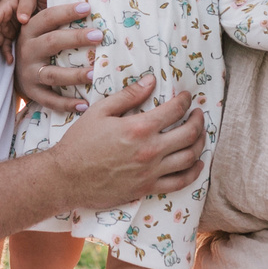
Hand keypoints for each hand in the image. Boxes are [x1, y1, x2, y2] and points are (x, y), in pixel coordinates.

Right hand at [14, 0, 99, 112]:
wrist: (14, 70)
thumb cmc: (36, 38)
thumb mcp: (37, 15)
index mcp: (30, 30)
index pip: (48, 17)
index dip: (66, 12)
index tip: (88, 7)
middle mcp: (28, 51)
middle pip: (51, 43)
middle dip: (75, 39)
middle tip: (99, 35)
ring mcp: (30, 73)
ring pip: (52, 74)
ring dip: (74, 75)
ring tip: (95, 73)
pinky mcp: (33, 93)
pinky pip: (50, 100)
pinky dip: (67, 104)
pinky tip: (85, 104)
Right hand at [47, 76, 204, 210]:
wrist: (67, 177)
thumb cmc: (80, 142)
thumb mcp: (100, 111)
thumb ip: (128, 95)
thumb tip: (151, 81)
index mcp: (139, 128)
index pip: (175, 110)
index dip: (185, 100)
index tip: (187, 97)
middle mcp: (150, 150)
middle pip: (189, 133)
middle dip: (198, 120)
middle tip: (198, 113)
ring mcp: (151, 171)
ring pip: (189, 157)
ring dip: (200, 143)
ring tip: (200, 134)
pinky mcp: (148, 188)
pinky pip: (180, 182)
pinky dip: (194, 172)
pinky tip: (198, 164)